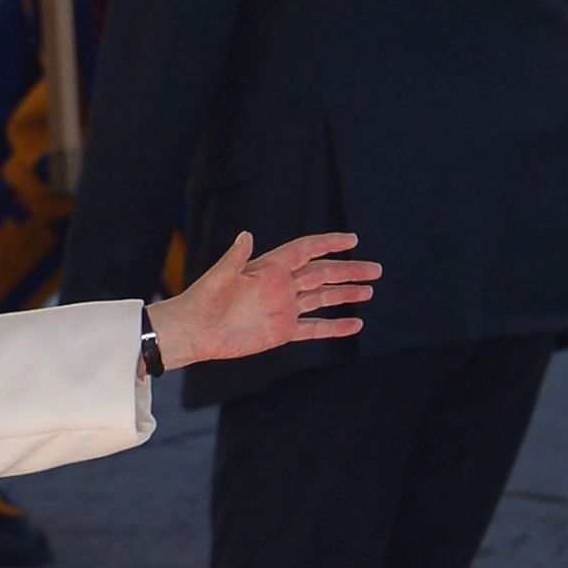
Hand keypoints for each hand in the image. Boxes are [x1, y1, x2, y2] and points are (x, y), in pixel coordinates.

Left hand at [143, 230, 376, 368]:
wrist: (193, 332)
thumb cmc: (201, 300)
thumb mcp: (218, 277)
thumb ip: (235, 258)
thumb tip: (246, 235)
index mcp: (269, 268)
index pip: (305, 250)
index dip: (328, 243)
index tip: (351, 239)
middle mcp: (280, 286)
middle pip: (322, 274)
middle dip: (348, 270)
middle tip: (375, 270)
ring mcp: (283, 309)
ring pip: (322, 298)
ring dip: (345, 295)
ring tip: (369, 291)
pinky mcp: (281, 332)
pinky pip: (313, 329)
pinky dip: (334, 327)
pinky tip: (354, 325)